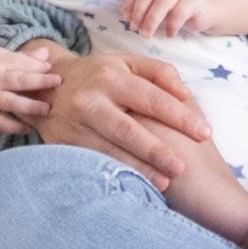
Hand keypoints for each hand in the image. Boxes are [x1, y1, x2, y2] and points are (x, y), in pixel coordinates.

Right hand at [0, 47, 60, 135]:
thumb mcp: (1, 54)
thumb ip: (24, 57)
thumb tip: (46, 54)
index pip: (22, 64)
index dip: (39, 67)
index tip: (53, 71)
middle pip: (18, 82)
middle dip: (39, 82)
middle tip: (58, 83)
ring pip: (10, 104)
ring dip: (29, 107)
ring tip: (46, 109)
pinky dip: (12, 127)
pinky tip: (27, 128)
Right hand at [31, 48, 212, 191]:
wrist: (44, 87)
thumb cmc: (98, 75)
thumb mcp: (126, 63)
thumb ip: (160, 73)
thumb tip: (185, 94)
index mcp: (112, 77)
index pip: (153, 99)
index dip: (180, 117)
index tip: (204, 133)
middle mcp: (91, 101)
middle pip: (129, 129)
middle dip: (157, 150)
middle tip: (182, 167)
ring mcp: (75, 125)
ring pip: (109, 151)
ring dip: (138, 169)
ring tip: (165, 183)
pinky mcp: (65, 144)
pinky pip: (93, 162)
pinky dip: (114, 174)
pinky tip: (133, 186)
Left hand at [122, 0, 223, 38]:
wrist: (213, 5)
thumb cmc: (183, 6)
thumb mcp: (163, 3)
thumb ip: (149, 5)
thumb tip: (129, 19)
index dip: (131, 2)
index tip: (126, 18)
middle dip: (139, 12)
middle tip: (134, 29)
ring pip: (162, 2)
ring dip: (151, 20)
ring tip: (147, 34)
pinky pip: (179, 12)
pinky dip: (171, 26)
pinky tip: (170, 34)